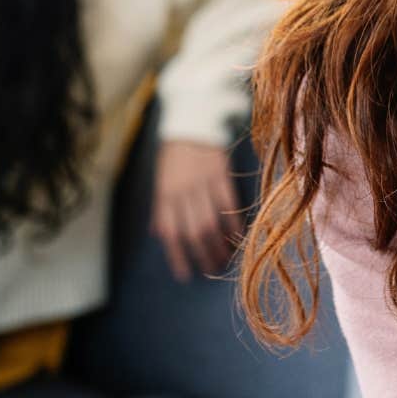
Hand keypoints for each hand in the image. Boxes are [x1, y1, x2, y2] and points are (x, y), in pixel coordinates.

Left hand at [151, 140, 243, 281]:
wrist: (192, 122)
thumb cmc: (175, 154)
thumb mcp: (160, 179)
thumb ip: (160, 207)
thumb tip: (157, 234)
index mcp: (165, 194)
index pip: (170, 232)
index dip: (177, 256)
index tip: (186, 275)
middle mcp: (182, 191)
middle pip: (193, 232)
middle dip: (203, 255)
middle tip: (211, 269)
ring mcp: (202, 182)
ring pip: (211, 221)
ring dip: (219, 243)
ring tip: (225, 258)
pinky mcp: (221, 173)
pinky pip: (228, 203)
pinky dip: (234, 221)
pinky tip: (239, 235)